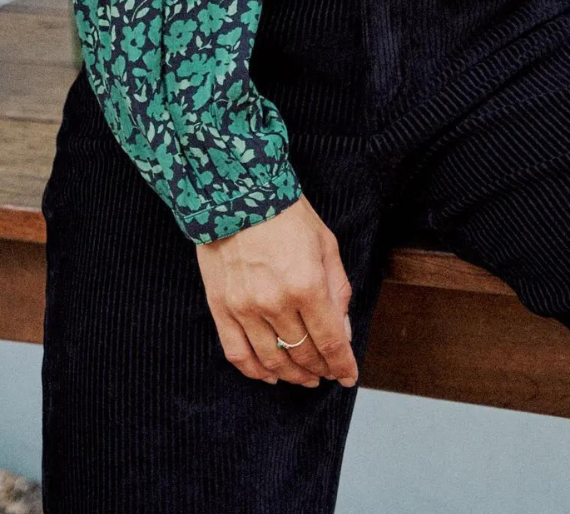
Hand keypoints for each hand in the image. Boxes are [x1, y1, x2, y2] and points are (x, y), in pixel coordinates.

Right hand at [196, 194, 359, 387]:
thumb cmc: (286, 214)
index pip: (330, 341)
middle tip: (328, 373)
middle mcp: (276, 302)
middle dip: (320, 369)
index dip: (342, 365)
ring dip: (293, 375)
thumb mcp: (325, 244)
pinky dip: (255, 372)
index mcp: (307, 284)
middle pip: (303, 354)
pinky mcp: (221, 308)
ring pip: (272, 361)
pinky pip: (237, 354)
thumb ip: (337, 290)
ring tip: (304, 378)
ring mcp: (245, 308)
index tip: (348, 376)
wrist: (237, 192)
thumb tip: (343, 332)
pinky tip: (270, 375)